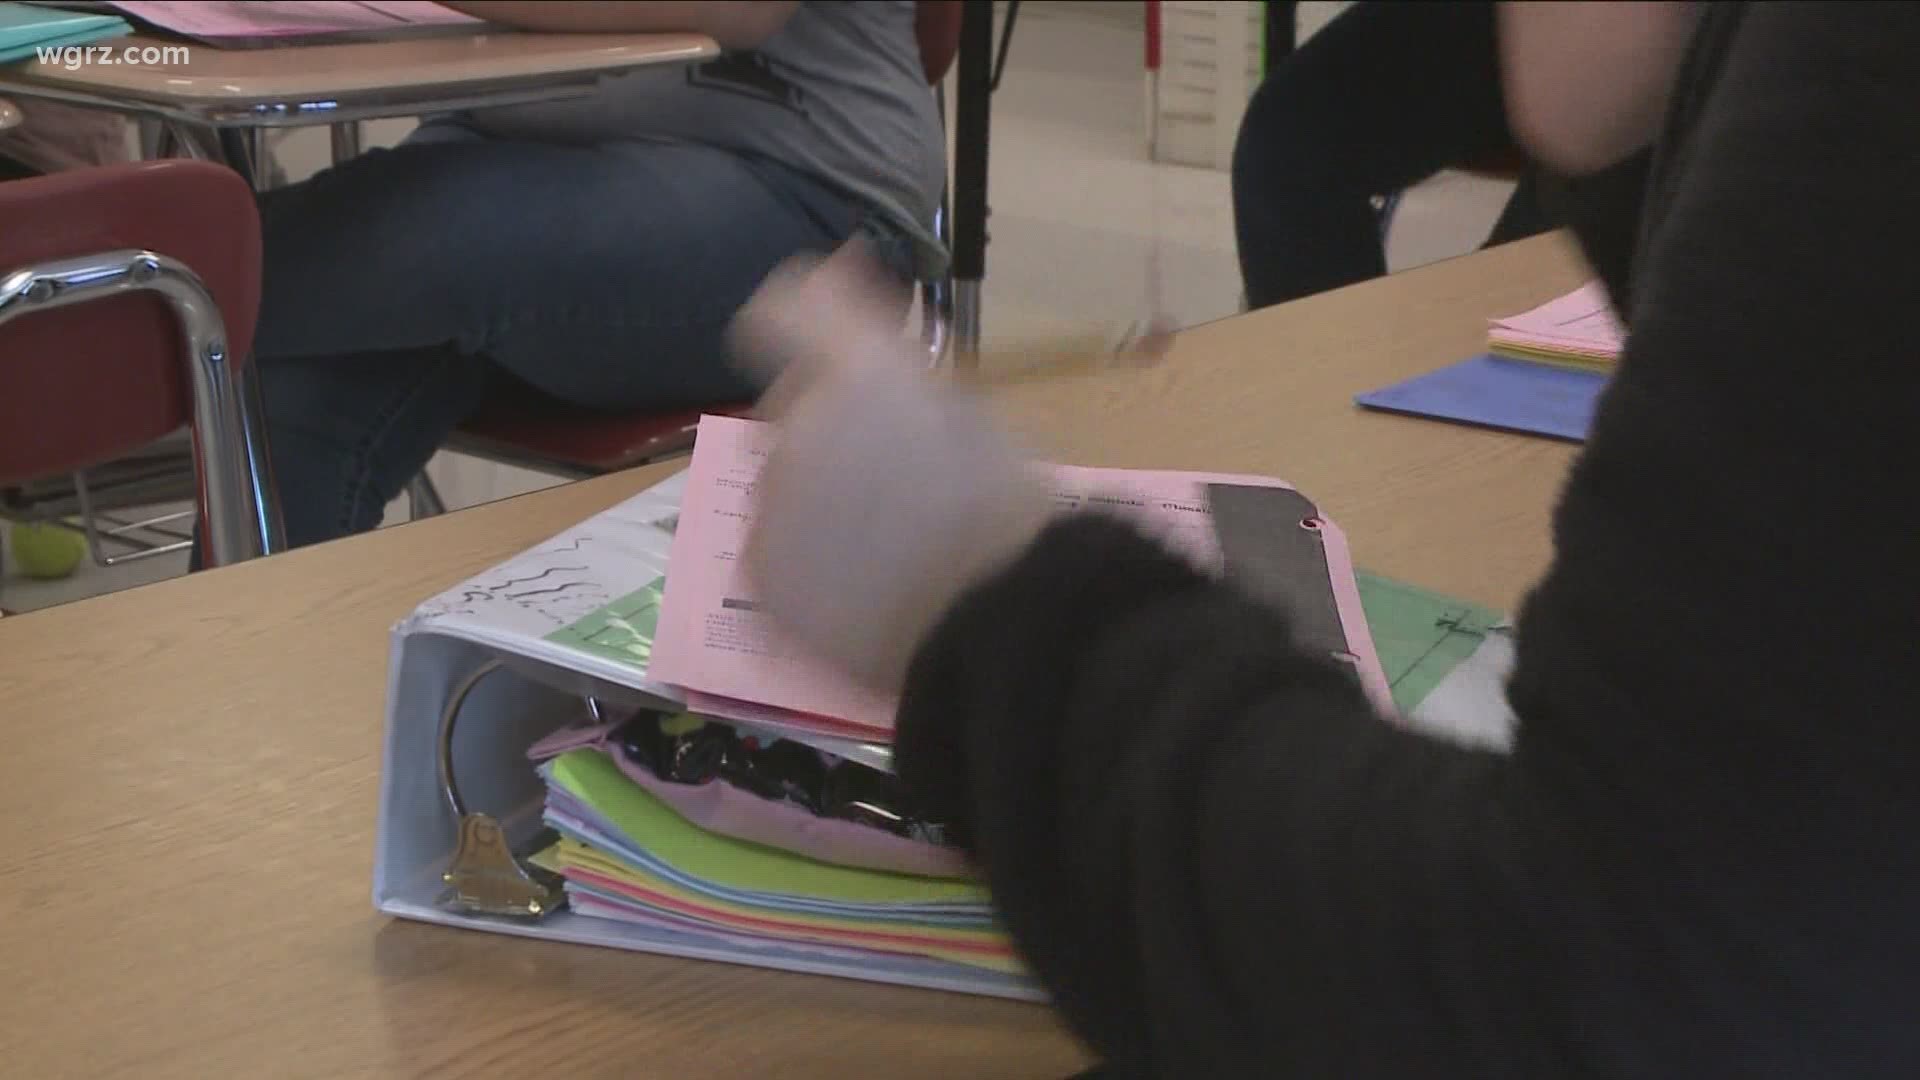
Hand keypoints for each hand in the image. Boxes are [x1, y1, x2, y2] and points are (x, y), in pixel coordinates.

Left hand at [729, 243, 1052, 692]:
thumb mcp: (970, 406)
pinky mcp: (764, 572)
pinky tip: (868, 584)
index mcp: (861, 370)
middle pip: (794, 411)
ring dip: (822, 499)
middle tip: (903, 478)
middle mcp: (799, 423)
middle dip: (834, 433)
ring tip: (892, 544)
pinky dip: (810, 561)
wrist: (996, 623)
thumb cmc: (1005, 511)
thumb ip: (898, 357)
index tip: (833, 341)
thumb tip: (846, 298)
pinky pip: (778, 551)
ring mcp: (772, 502)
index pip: (785, 311)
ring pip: (784, 483)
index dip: (802, 318)